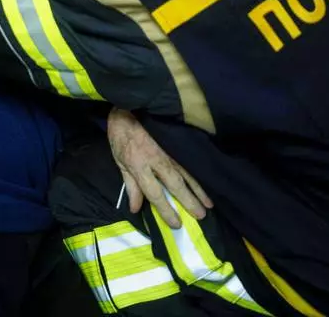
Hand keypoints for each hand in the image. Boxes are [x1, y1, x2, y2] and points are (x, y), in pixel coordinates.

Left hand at [107, 108, 211, 228]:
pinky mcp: (175, 141)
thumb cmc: (121, 135)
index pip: (155, 193)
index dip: (166, 210)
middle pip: (176, 184)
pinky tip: (209, 181)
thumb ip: (130, 185)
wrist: (129, 105)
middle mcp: (157, 159)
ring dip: (199, 189)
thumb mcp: (119, 160)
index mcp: (139, 165)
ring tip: (209, 204)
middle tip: (201, 217)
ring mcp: (169, 149)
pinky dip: (200, 172)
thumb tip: (136, 208)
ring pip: (187, 173)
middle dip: (189, 201)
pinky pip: (189, 160)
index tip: (176, 223)